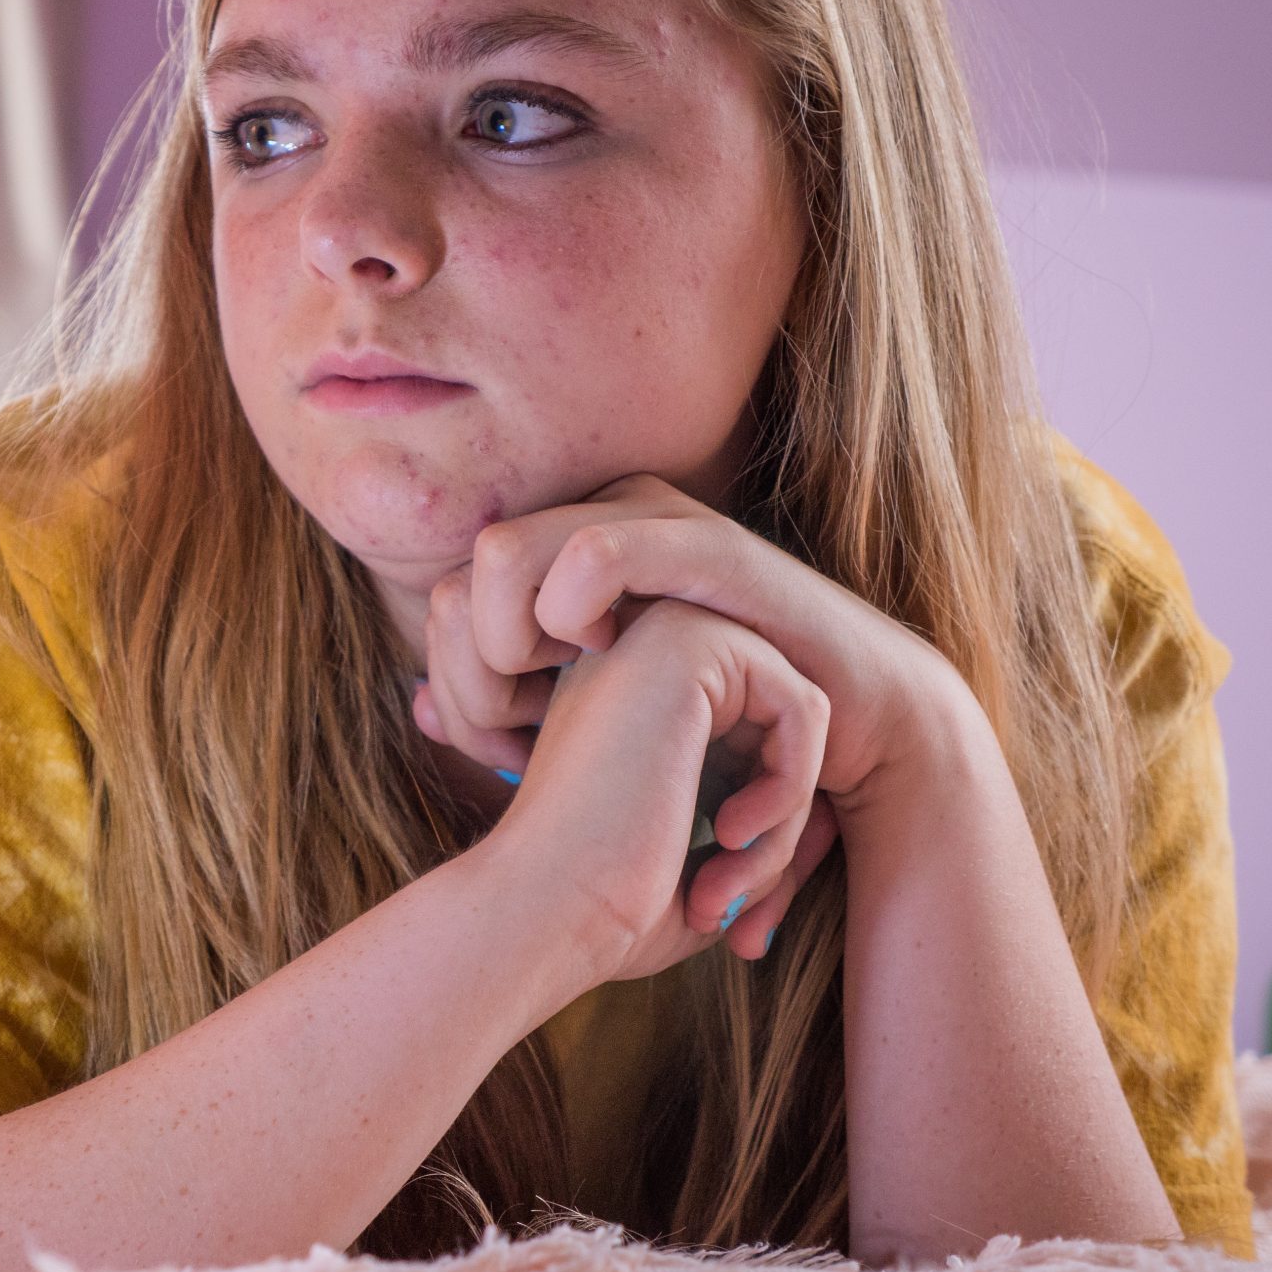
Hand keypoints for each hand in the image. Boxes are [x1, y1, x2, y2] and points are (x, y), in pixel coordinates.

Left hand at [416, 473, 979, 822]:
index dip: (455, 681)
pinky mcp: (702, 544)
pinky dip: (567, 612)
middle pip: (462, 573)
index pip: (449, 599)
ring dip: (503, 644)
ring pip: (503, 552)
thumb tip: (420, 706)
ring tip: (549, 701)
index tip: (498, 748)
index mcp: (562, 562)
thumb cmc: (719, 744)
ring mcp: (652, 523)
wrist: (852, 741)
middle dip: (471, 667)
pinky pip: (592, 551)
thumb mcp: (601, 733)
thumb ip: (509, 719)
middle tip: (513, 733)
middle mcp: (597, 523)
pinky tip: (596, 661)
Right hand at [455, 598, 831, 979]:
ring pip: (795, 714)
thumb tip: (833, 814)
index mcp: (626, 699)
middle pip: (777, 725)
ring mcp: (653, 636)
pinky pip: (805, 705)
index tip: (730, 906)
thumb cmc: (607, 908)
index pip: (752, 744)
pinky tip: (731, 834)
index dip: (769, 829)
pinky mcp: (685, 642)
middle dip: (782, 822)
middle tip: (734, 899)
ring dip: (786, 815)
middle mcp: (634, 653)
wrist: (541, 913)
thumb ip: (761, 824)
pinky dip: (792, 787)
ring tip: (731, 879)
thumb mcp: (702, 863)